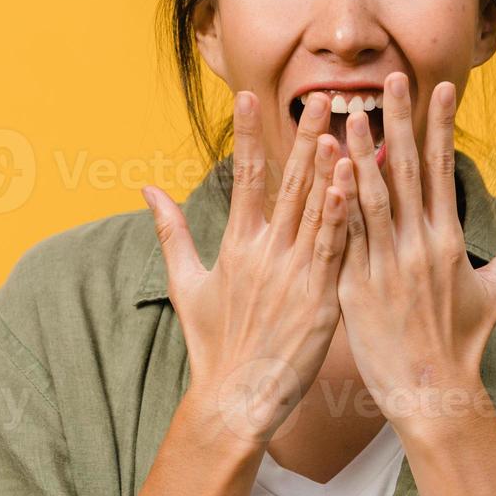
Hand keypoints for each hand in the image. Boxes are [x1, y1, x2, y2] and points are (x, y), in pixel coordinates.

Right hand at [142, 90, 348, 445]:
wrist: (234, 399)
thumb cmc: (213, 346)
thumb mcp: (187, 284)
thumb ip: (171, 231)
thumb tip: (147, 188)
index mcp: (237, 245)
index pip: (244, 178)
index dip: (248, 135)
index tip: (250, 97)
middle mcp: (265, 252)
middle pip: (288, 182)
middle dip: (304, 136)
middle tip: (322, 96)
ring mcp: (293, 273)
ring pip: (314, 208)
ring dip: (329, 164)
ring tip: (343, 125)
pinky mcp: (318, 298)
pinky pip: (332, 247)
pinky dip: (338, 214)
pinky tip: (349, 183)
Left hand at [334, 71, 495, 432]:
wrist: (434, 393)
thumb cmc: (463, 342)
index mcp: (449, 240)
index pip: (442, 170)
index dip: (439, 126)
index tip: (438, 88)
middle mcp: (420, 245)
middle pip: (406, 172)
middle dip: (399, 122)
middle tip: (390, 79)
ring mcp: (386, 265)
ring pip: (371, 198)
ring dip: (361, 152)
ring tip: (352, 112)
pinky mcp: (356, 287)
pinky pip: (346, 236)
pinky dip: (336, 202)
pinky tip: (325, 171)